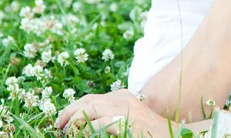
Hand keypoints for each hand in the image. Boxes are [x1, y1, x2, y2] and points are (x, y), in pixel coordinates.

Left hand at [54, 89, 174, 136]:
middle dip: (69, 112)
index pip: (90, 98)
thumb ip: (111, 115)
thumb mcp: (128, 118)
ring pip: (89, 108)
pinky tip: (84, 135)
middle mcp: (122, 98)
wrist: (172, 135)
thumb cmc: (149, 131)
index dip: (73, 108)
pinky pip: (99, 124)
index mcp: (122, 96)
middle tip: (58, 125)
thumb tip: (89, 123)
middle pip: (86, 100)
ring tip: (67, 130)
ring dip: (74, 120)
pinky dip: (88, 130)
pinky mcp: (127, 122)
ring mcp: (125, 109)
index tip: (64, 120)